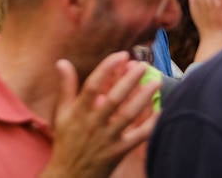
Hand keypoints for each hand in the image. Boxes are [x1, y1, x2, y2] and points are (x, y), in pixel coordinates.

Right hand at [41, 52, 159, 177]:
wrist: (69, 175)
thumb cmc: (66, 142)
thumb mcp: (61, 114)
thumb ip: (65, 87)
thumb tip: (62, 61)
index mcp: (78, 112)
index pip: (93, 85)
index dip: (107, 68)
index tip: (121, 54)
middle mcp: (93, 123)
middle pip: (114, 98)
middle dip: (130, 80)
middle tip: (143, 65)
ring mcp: (107, 138)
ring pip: (128, 115)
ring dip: (143, 98)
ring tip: (155, 82)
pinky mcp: (118, 151)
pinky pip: (137, 137)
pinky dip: (150, 124)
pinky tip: (160, 111)